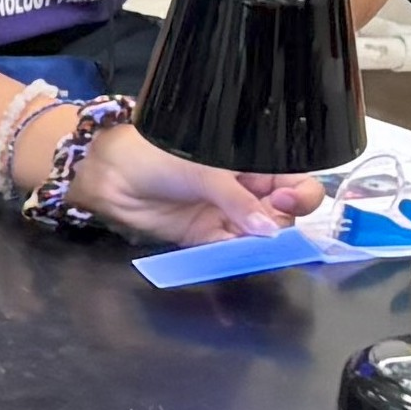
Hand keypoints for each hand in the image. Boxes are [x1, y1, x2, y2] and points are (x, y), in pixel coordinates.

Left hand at [66, 124, 325, 246]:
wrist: (110, 172)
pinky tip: (241, 256)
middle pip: (284, 213)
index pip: (291, 180)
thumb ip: (236, 198)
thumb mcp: (202, 168)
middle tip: (271, 225)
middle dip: (285, 222)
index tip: (288, 200)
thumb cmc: (155, 152)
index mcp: (248, 162)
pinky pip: (234, 252)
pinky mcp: (207, 238)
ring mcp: (226, 215)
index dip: (300, 193)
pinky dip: (241, 257)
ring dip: (264, 244)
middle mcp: (244, 190)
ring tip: (255, 243)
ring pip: (262, 237)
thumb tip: (270, 230)